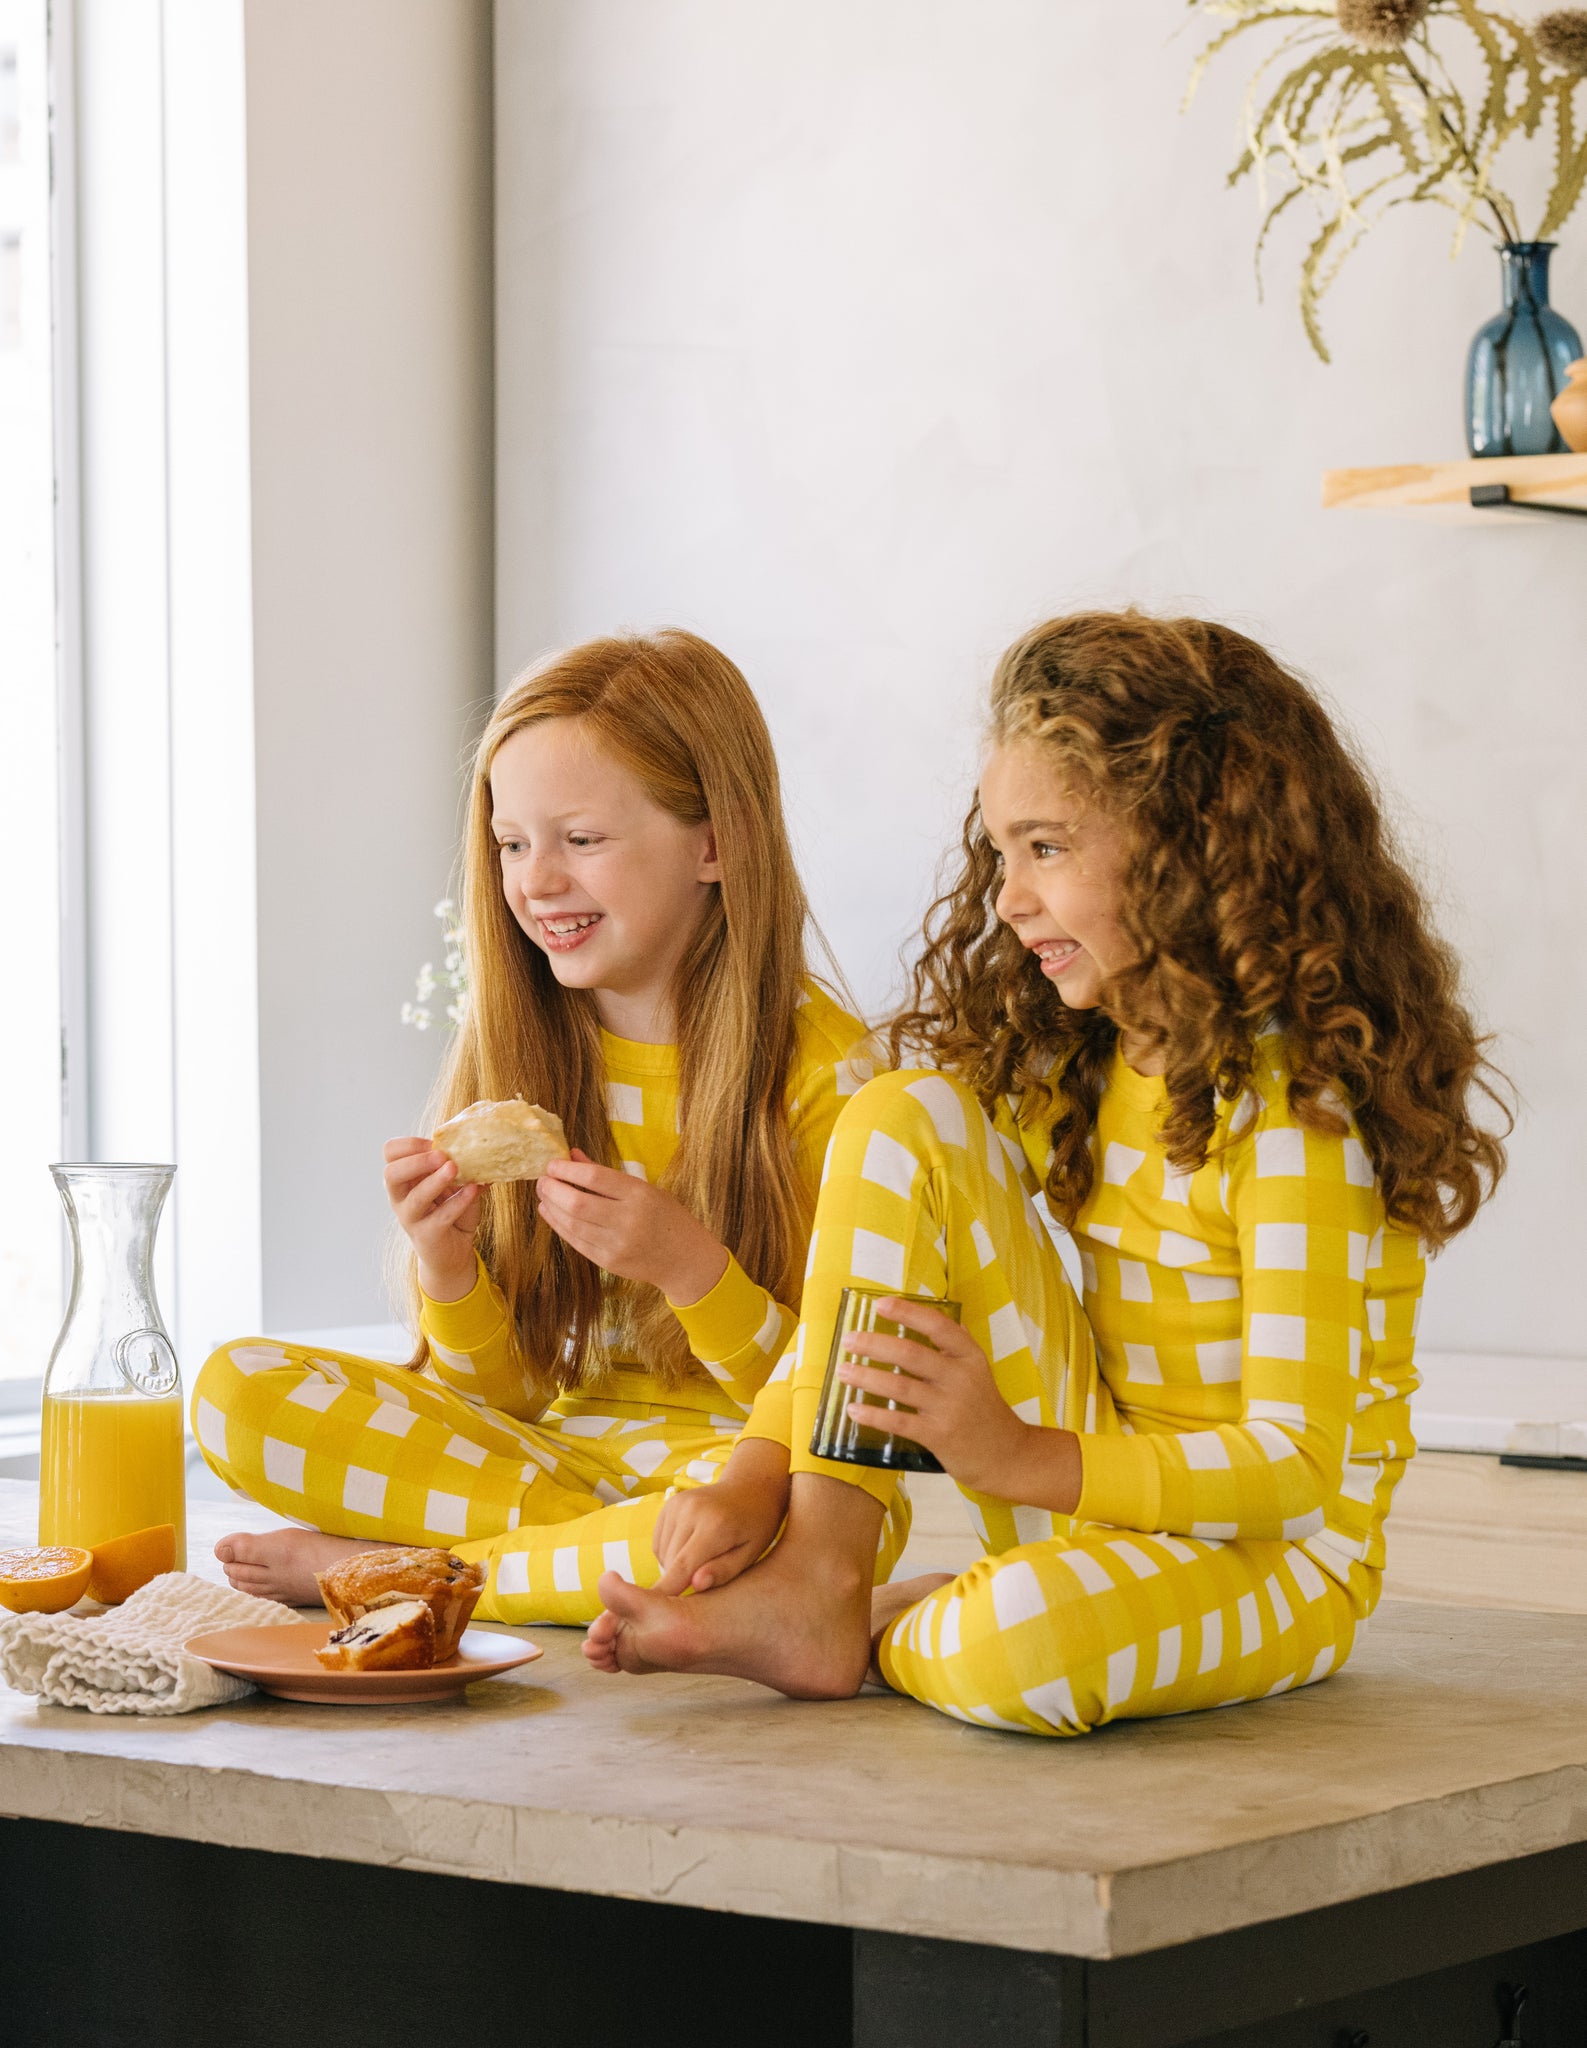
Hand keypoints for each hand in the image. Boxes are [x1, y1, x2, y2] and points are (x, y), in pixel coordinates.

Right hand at [384, 1137, 481, 1302]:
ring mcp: (411, 1218)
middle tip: (441, 1155)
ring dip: (435, 1181)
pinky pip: (441, 1217)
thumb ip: (460, 1167)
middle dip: (416, 1161)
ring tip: (454, 1168)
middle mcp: (400, 1197)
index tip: (434, 1142)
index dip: (409, 1144)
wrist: (453, 1253)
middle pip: (391, 1173)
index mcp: (404, 1179)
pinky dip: (458, 1201)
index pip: (390, 1153)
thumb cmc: (451, 1212)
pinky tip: (473, 1190)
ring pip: (415, 1198)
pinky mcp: (427, 1235)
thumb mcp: (455, 1184)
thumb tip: (478, 1147)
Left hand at [536, 1151, 729, 1303]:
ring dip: (551, 1207)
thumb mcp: (644, 1188)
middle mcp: (628, 1220)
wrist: (684, 1259)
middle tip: (542, 1179)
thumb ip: (606, 1175)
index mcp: (640, 1195)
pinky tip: (550, 1213)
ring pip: (572, 1224)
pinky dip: (559, 1225)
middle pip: (578, 1202)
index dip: (567, 1169)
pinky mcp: (608, 1262)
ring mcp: (617, 1244)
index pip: (594, 1177)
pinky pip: (576, 1242)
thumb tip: (573, 1155)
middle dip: (553, 1188)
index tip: (553, 1163)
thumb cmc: (666, 1216)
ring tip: (543, 1195)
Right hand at [652, 1439, 789, 1593]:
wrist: (751, 1486)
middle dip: (681, 1582)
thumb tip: (695, 1585)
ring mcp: (677, 1504)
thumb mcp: (751, 1553)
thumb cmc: (757, 1526)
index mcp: (715, 1525)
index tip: (656, 1617)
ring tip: (704, 1561)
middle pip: (670, 1564)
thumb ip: (724, 1571)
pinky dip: (671, 1554)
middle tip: (703, 1588)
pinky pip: (659, 1543)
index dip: (666, 1593)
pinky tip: (693, 1549)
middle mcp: (691, 1510)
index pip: (682, 1567)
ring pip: (663, 1554)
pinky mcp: (669, 1505)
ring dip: (675, 1568)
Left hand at [838, 1298, 1082, 1512]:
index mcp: (970, 1357)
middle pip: (910, 1354)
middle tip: (848, 1340)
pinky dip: (873, 1416)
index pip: (938, 1326)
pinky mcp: (939, 1435)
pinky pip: (899, 1422)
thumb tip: (929, 1318)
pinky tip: (853, 1410)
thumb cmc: (983, 1409)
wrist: (1006, 1454)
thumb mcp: (978, 1371)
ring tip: (842, 1371)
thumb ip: (955, 1346)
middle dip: (874, 1344)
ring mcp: (949, 1408)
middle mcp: (960, 1378)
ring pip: (899, 1387)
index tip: (879, 1304)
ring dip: (866, 1377)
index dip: (908, 1312)